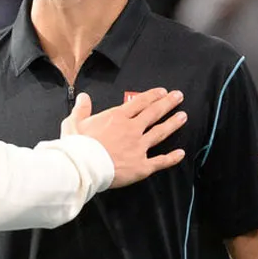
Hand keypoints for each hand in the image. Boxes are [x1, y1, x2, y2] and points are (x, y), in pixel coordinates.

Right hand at [61, 87, 186, 187]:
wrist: (83, 167)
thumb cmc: (77, 145)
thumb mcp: (73, 122)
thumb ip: (81, 108)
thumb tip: (83, 96)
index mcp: (117, 117)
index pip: (139, 102)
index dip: (152, 96)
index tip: (162, 91)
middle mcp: (132, 129)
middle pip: (154, 113)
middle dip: (168, 103)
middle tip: (179, 96)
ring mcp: (139, 147)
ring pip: (160, 133)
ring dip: (173, 124)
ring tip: (183, 116)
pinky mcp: (141, 166)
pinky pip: (160, 161)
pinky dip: (171, 158)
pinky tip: (181, 153)